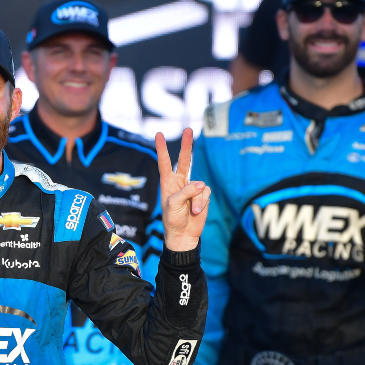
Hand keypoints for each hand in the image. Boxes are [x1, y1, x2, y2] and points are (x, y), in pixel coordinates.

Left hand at [156, 128, 210, 251]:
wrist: (184, 234)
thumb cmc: (173, 220)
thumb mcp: (174, 205)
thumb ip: (186, 192)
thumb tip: (201, 184)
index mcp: (168, 183)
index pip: (164, 162)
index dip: (162, 148)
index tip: (158, 134)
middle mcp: (180, 182)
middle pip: (185, 160)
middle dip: (187, 145)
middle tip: (188, 129)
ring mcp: (192, 188)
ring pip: (199, 185)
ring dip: (197, 199)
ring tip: (192, 211)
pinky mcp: (203, 195)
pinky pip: (206, 193)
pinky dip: (202, 203)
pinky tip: (197, 211)